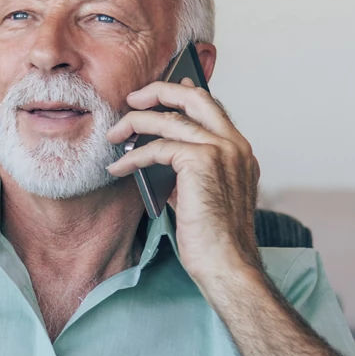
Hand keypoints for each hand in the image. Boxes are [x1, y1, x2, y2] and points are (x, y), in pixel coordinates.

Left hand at [105, 78, 261, 284]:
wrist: (226, 265)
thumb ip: (187, 169)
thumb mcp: (202, 194)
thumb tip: (154, 152)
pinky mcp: (202, 162)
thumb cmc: (213, 239)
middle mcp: (236, 145)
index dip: (182, 94)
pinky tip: (118, 167)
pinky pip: (157, 147)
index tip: (159, 91)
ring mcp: (222, 150)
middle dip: (159, 90)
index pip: (211, 107)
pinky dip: (133, 156)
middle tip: (132, 99)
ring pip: (170, 119)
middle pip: (195, 97)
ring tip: (113, 135)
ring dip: (135, 123)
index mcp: (240, 151)